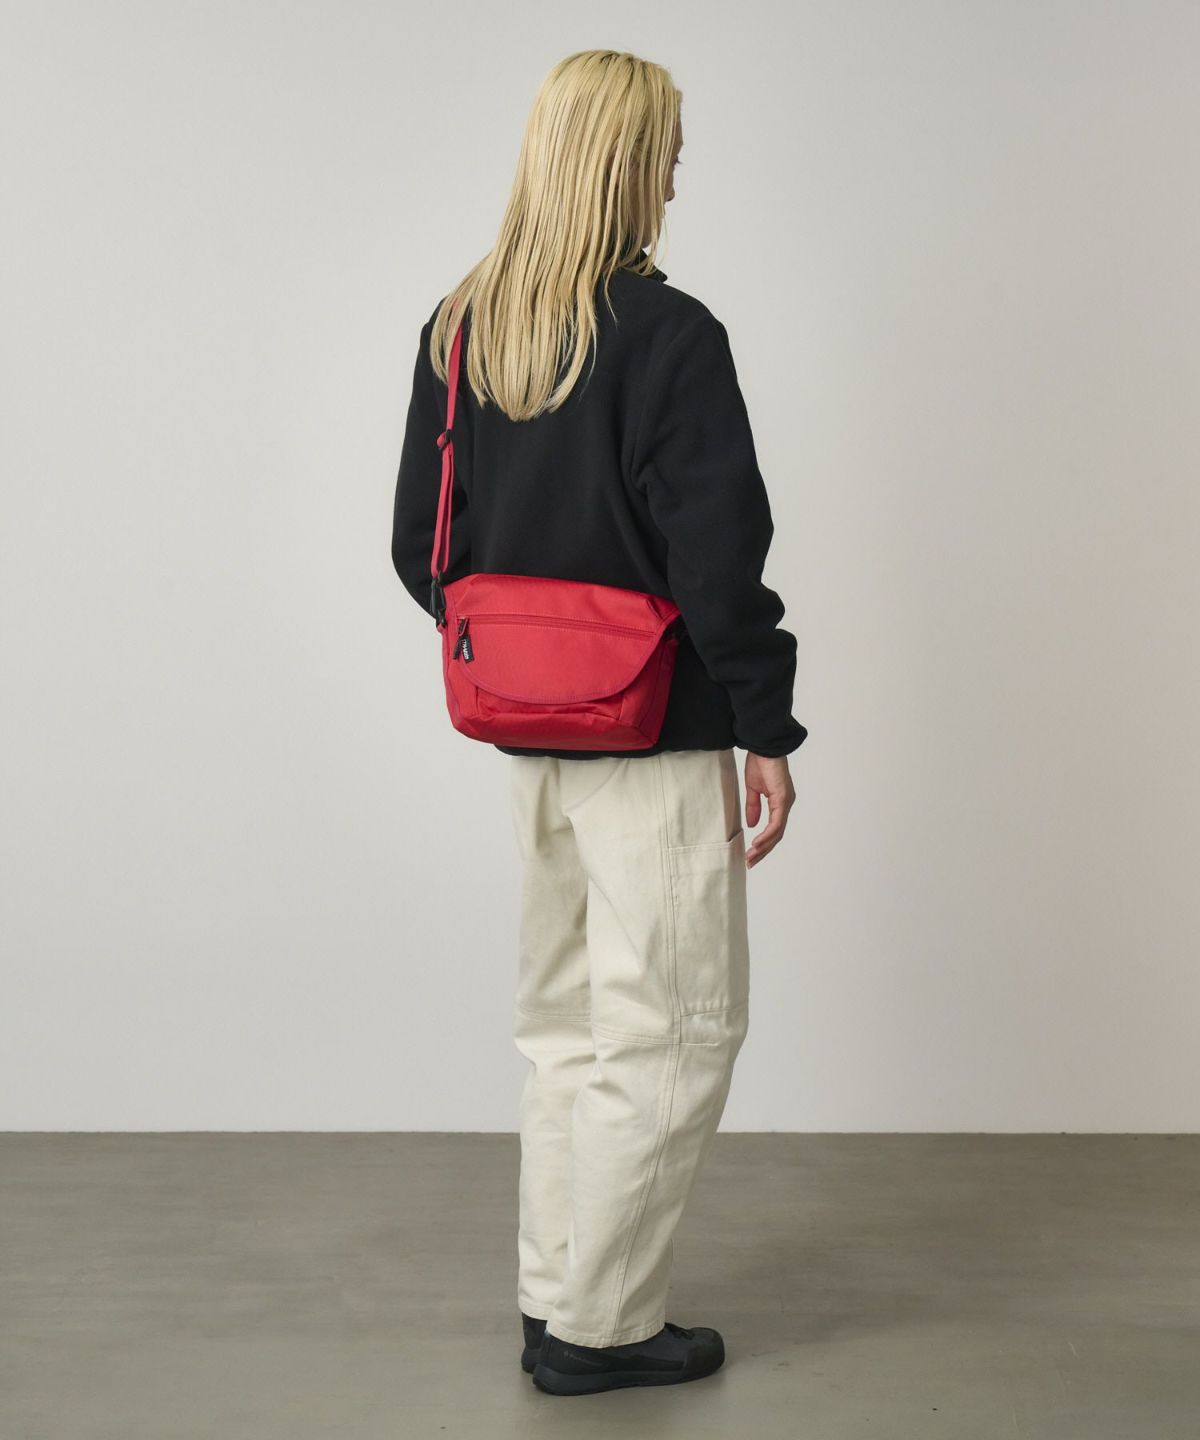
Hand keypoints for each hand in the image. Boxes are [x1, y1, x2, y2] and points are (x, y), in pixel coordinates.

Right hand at [743, 752, 794, 868]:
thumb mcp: (753, 789)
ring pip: (777, 832)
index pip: (773, 830)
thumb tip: (752, 825)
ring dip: (764, 846)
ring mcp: (786, 802)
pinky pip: (776, 822)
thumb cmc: (760, 762)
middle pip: (777, 835)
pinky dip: (767, 835)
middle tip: (751, 862)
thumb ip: (753, 807)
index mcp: (780, 803)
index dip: (763, 844)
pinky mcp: (783, 799)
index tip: (751, 854)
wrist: (763, 746)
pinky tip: (757, 843)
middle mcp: (786, 805)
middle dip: (763, 851)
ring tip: (752, 856)